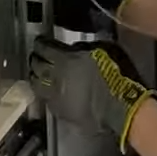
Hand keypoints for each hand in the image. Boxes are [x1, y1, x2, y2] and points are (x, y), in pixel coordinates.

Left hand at [28, 37, 156, 151]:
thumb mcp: (104, 50)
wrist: (122, 109)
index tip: (40, 41)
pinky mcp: (61, 113)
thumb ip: (84, 48)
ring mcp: (55, 97)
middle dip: (34, 60)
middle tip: (35, 57)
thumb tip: (74, 48)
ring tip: (37, 75)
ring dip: (35, 78)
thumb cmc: (117, 76)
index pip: (44, 48)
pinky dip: (45, 94)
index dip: (41, 43)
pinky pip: (47, 101)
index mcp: (64, 59)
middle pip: (36, 66)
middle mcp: (54, 77)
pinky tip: (48, 93)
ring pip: (36, 85)